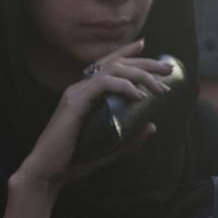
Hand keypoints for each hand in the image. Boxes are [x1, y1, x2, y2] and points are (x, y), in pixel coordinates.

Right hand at [10, 41, 173, 193]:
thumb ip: (131, 137)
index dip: (127, 53)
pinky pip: (102, 84)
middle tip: (168, 68)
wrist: (49, 173)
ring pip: (112, 70)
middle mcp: (81, 88)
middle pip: (116, 63)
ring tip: (159, 86)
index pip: (108, 64)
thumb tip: (152, 126)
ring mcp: (77, 93)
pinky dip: (122, 86)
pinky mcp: (74, 102)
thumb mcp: (112, 147)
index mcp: (87, 94)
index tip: (145, 45)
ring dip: (140, 74)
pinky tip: (138, 95)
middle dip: (145, 63)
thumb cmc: (76, 160)